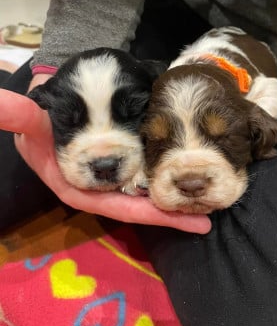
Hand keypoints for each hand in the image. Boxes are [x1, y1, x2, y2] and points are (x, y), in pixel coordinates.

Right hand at [0, 87, 211, 233]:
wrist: (49, 105)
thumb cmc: (38, 119)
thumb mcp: (30, 120)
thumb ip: (22, 118)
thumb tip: (1, 105)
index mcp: (78, 187)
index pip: (115, 207)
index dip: (146, 214)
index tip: (181, 220)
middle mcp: (99, 186)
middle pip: (136, 204)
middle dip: (169, 212)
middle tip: (207, 218)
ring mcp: (112, 174)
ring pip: (143, 190)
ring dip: (171, 196)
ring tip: (205, 200)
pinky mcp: (122, 160)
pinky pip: (144, 172)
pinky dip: (163, 176)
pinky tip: (185, 175)